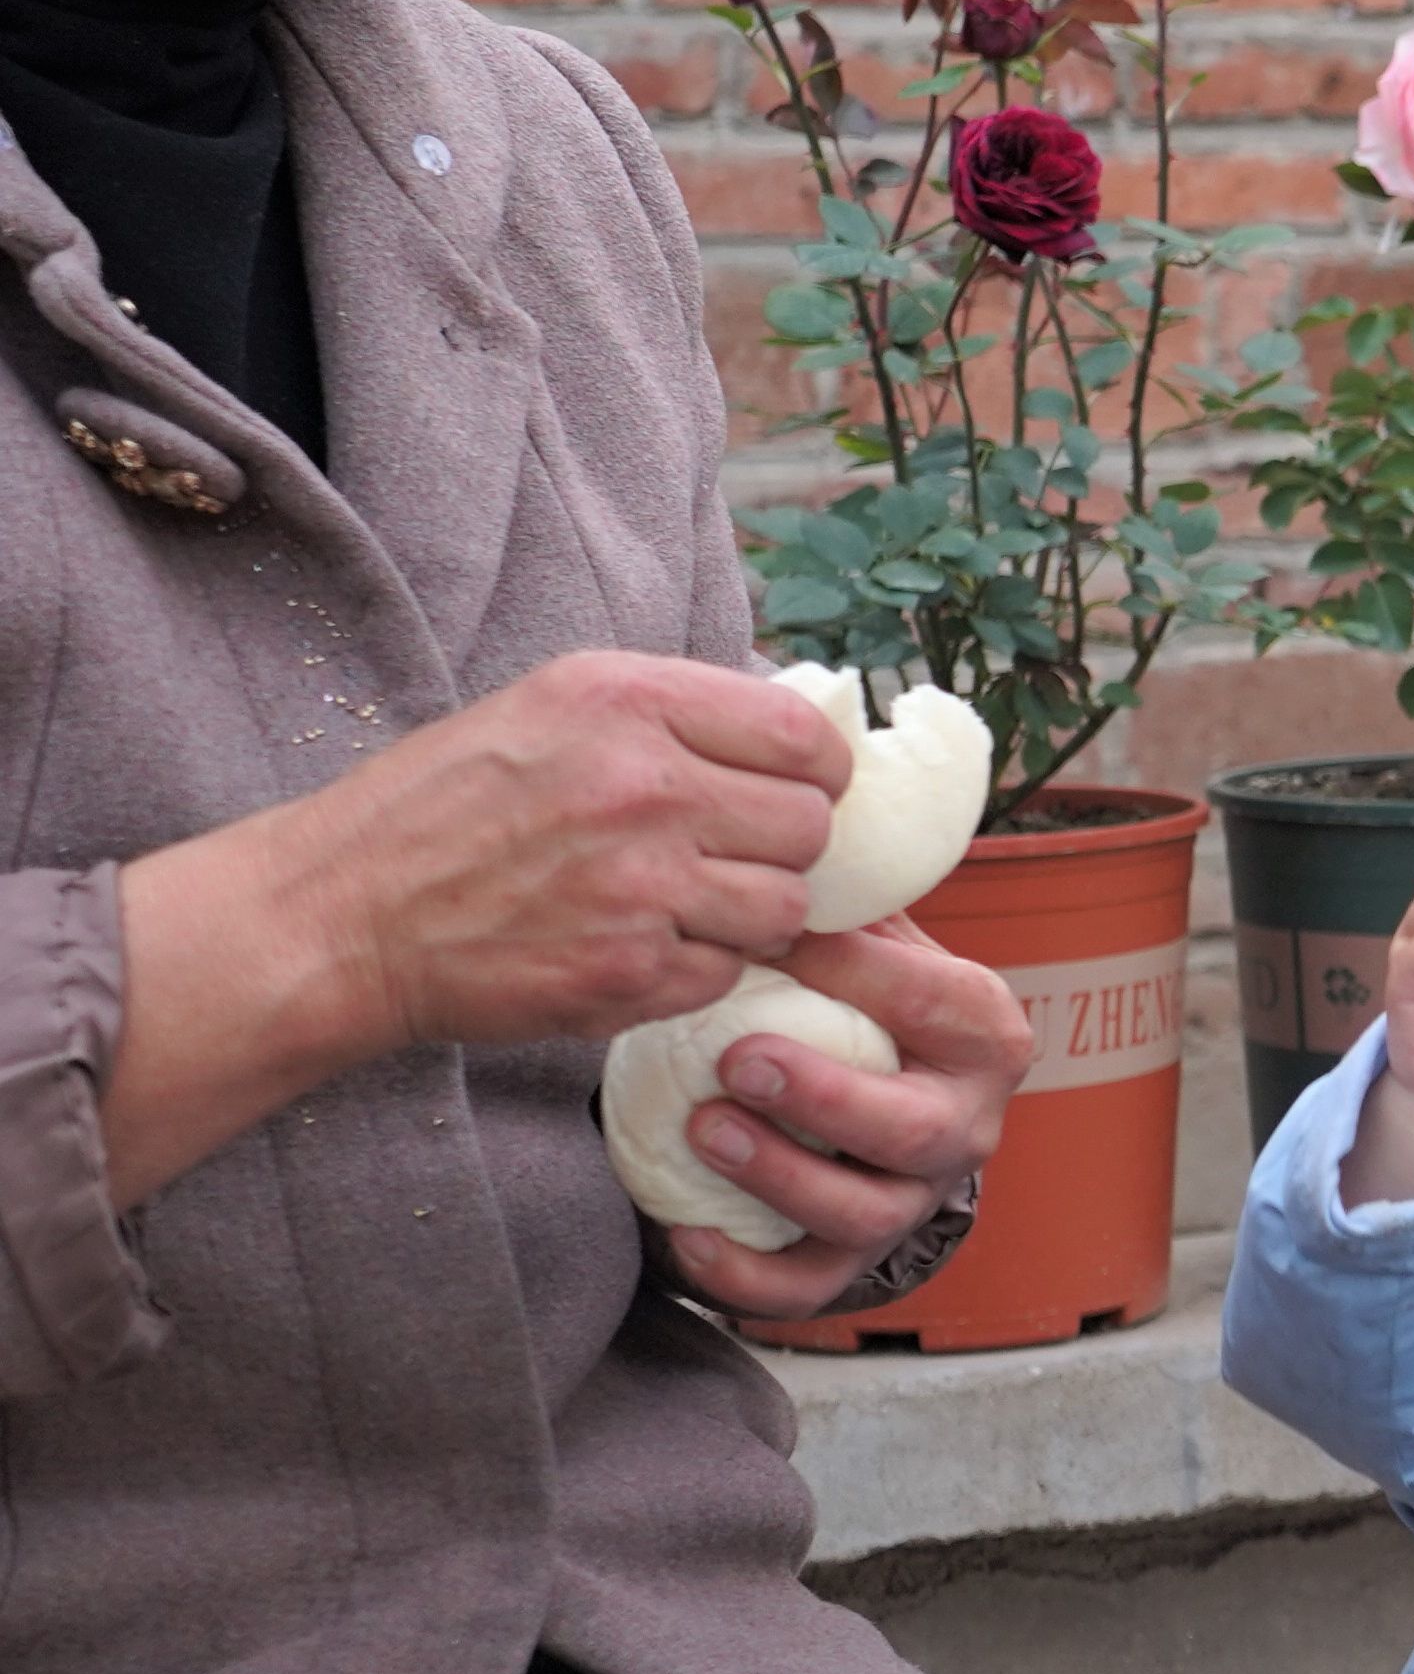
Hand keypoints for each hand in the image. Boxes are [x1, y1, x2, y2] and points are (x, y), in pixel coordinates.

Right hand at [280, 649, 851, 1048]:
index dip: (816, 772)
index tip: (793, 791)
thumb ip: (672, 715)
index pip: (802, 735)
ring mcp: (639, 884)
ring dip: (748, 915)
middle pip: (810, 826)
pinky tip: (635, 947)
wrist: (338, 917)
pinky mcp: (626, 971)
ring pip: (785, 908)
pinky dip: (695, 970)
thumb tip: (796, 739)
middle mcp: (643, 784)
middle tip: (728, 857)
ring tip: (680, 905)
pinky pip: (727, 973)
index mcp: (626, 700)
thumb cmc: (440, 809)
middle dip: (783, 847)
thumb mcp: (550, 710)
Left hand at [655, 917, 1034, 1319]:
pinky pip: (808, 1286)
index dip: (853, 971)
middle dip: (827, 1097)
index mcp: (986, 1034)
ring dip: (778, 1176)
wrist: (894, 1101)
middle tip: (740, 1059)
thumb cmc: (871, 1003)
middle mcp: (968, 1124)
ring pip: (862, 1213)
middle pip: (916, 1129)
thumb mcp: (885, 944)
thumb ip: (851, 905)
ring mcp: (915, 1199)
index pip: (934, 1001)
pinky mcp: (860, 1258)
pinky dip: (744, 1275)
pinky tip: (684, 1232)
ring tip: (701, 1129)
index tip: (766, 935)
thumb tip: (787, 843)